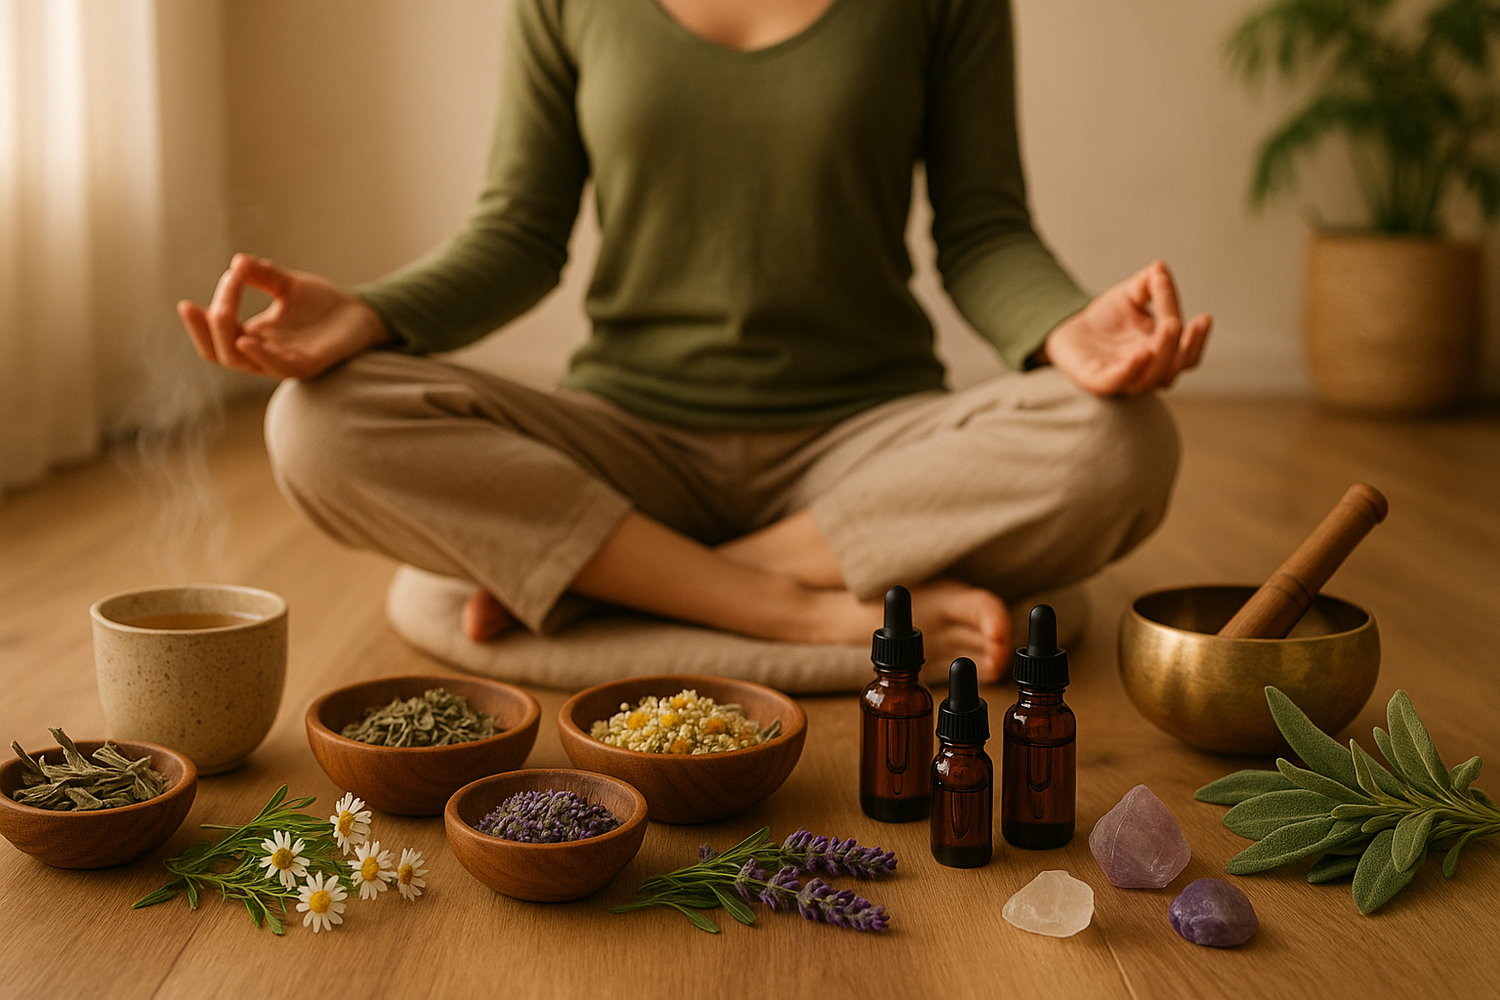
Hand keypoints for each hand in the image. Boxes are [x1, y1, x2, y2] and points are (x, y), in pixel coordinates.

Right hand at [178, 253, 391, 378]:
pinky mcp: (308, 365)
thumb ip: (264, 276)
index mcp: (254, 335)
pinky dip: (260, 356)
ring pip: (241, 362)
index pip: (216, 333)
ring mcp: (284, 361)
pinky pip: (278, 367)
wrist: (362, 314)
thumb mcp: (288, 285)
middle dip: (207, 326)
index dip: (202, 317)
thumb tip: (239, 260)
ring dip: (226, 338)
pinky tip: (247, 339)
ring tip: (221, 312)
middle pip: (218, 352)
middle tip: (210, 300)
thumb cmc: (323, 304)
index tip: (225, 277)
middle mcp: (263, 352)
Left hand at [1039, 260, 1210, 395]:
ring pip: (1151, 378)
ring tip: (1168, 325)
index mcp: (1161, 353)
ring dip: (1163, 353)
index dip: (1197, 337)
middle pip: (1175, 368)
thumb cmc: (1105, 318)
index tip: (1202, 316)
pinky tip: (1141, 353)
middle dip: (1184, 346)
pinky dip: (1130, 371)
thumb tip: (1159, 268)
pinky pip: (1116, 382)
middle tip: (1179, 320)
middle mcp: (1146, 370)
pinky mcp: (1096, 381)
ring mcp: (1122, 378)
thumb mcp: (1130, 295)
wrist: (1067, 328)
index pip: (1186, 351)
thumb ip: (1147, 283)